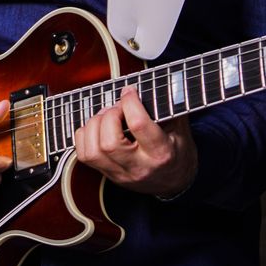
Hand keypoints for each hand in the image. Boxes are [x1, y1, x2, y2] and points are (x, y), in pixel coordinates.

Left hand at [74, 84, 196, 198]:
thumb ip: (169, 106)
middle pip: (110, 143)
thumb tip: (154, 83)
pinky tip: (97, 128)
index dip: (130, 102)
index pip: (138, 125)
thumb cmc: (177, 151)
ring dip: (93, 126)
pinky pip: (84, 156)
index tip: (129, 91)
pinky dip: (85, 136)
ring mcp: (121, 173)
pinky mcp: (108, 175)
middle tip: (117, 107)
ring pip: (92, 153)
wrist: (174, 182)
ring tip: (105, 116)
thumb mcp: (181, 128)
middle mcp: (139, 167)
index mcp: (161, 153)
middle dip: (108, 116)